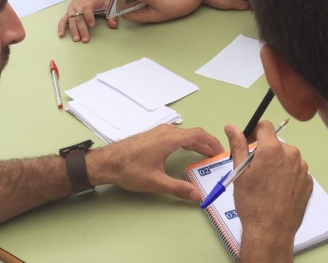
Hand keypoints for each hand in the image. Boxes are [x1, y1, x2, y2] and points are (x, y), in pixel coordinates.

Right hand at [57, 0, 113, 41]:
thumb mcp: (106, 2)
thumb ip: (111, 14)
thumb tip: (114, 25)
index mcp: (88, 4)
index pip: (87, 10)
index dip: (89, 17)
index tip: (92, 25)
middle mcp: (78, 7)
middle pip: (79, 19)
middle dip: (82, 29)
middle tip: (85, 39)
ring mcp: (71, 10)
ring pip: (71, 21)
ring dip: (73, 30)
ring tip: (76, 39)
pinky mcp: (67, 13)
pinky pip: (62, 20)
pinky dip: (61, 27)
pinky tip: (61, 35)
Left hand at [87, 124, 222, 199]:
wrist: (106, 162)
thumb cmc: (130, 170)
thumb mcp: (156, 182)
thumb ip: (179, 188)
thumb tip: (197, 195)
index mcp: (169, 139)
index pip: (198, 135)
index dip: (212, 142)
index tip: (221, 151)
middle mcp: (165, 131)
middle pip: (192, 134)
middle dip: (206, 144)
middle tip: (216, 155)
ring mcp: (158, 132)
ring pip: (183, 134)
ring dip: (195, 143)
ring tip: (203, 154)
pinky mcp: (152, 135)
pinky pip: (174, 135)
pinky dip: (185, 142)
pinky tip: (184, 150)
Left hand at [121, 0, 199, 23]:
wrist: (184, 3)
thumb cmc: (171, 5)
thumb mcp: (157, 0)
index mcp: (145, 16)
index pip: (128, 15)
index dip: (121, 9)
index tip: (115, 0)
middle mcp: (146, 14)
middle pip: (131, 9)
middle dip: (125, 2)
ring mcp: (150, 9)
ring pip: (137, 4)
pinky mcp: (154, 3)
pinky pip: (143, 0)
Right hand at [230, 122, 311, 262]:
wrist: (270, 231)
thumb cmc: (252, 203)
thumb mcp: (240, 173)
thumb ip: (238, 145)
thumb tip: (232, 127)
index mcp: (273, 149)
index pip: (265, 126)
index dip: (254, 132)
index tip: (249, 143)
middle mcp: (292, 154)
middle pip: (276, 144)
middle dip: (265, 152)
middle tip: (255, 171)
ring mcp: (303, 169)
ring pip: (287, 158)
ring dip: (278, 165)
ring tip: (267, 185)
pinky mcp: (309, 182)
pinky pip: (296, 172)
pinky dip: (288, 177)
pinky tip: (278, 192)